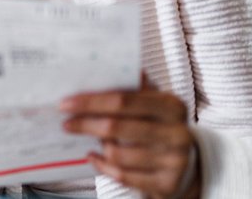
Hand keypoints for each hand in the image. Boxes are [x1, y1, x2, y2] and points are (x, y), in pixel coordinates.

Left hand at [62, 77, 200, 197]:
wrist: (186, 163)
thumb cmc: (157, 125)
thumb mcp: (151, 103)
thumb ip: (130, 88)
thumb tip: (97, 67)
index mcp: (171, 105)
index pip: (122, 100)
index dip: (90, 102)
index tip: (65, 103)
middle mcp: (177, 133)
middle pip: (115, 127)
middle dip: (85, 124)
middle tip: (65, 123)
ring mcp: (174, 161)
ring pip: (117, 154)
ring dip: (99, 147)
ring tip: (93, 140)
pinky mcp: (168, 183)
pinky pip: (122, 175)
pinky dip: (103, 166)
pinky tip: (94, 157)